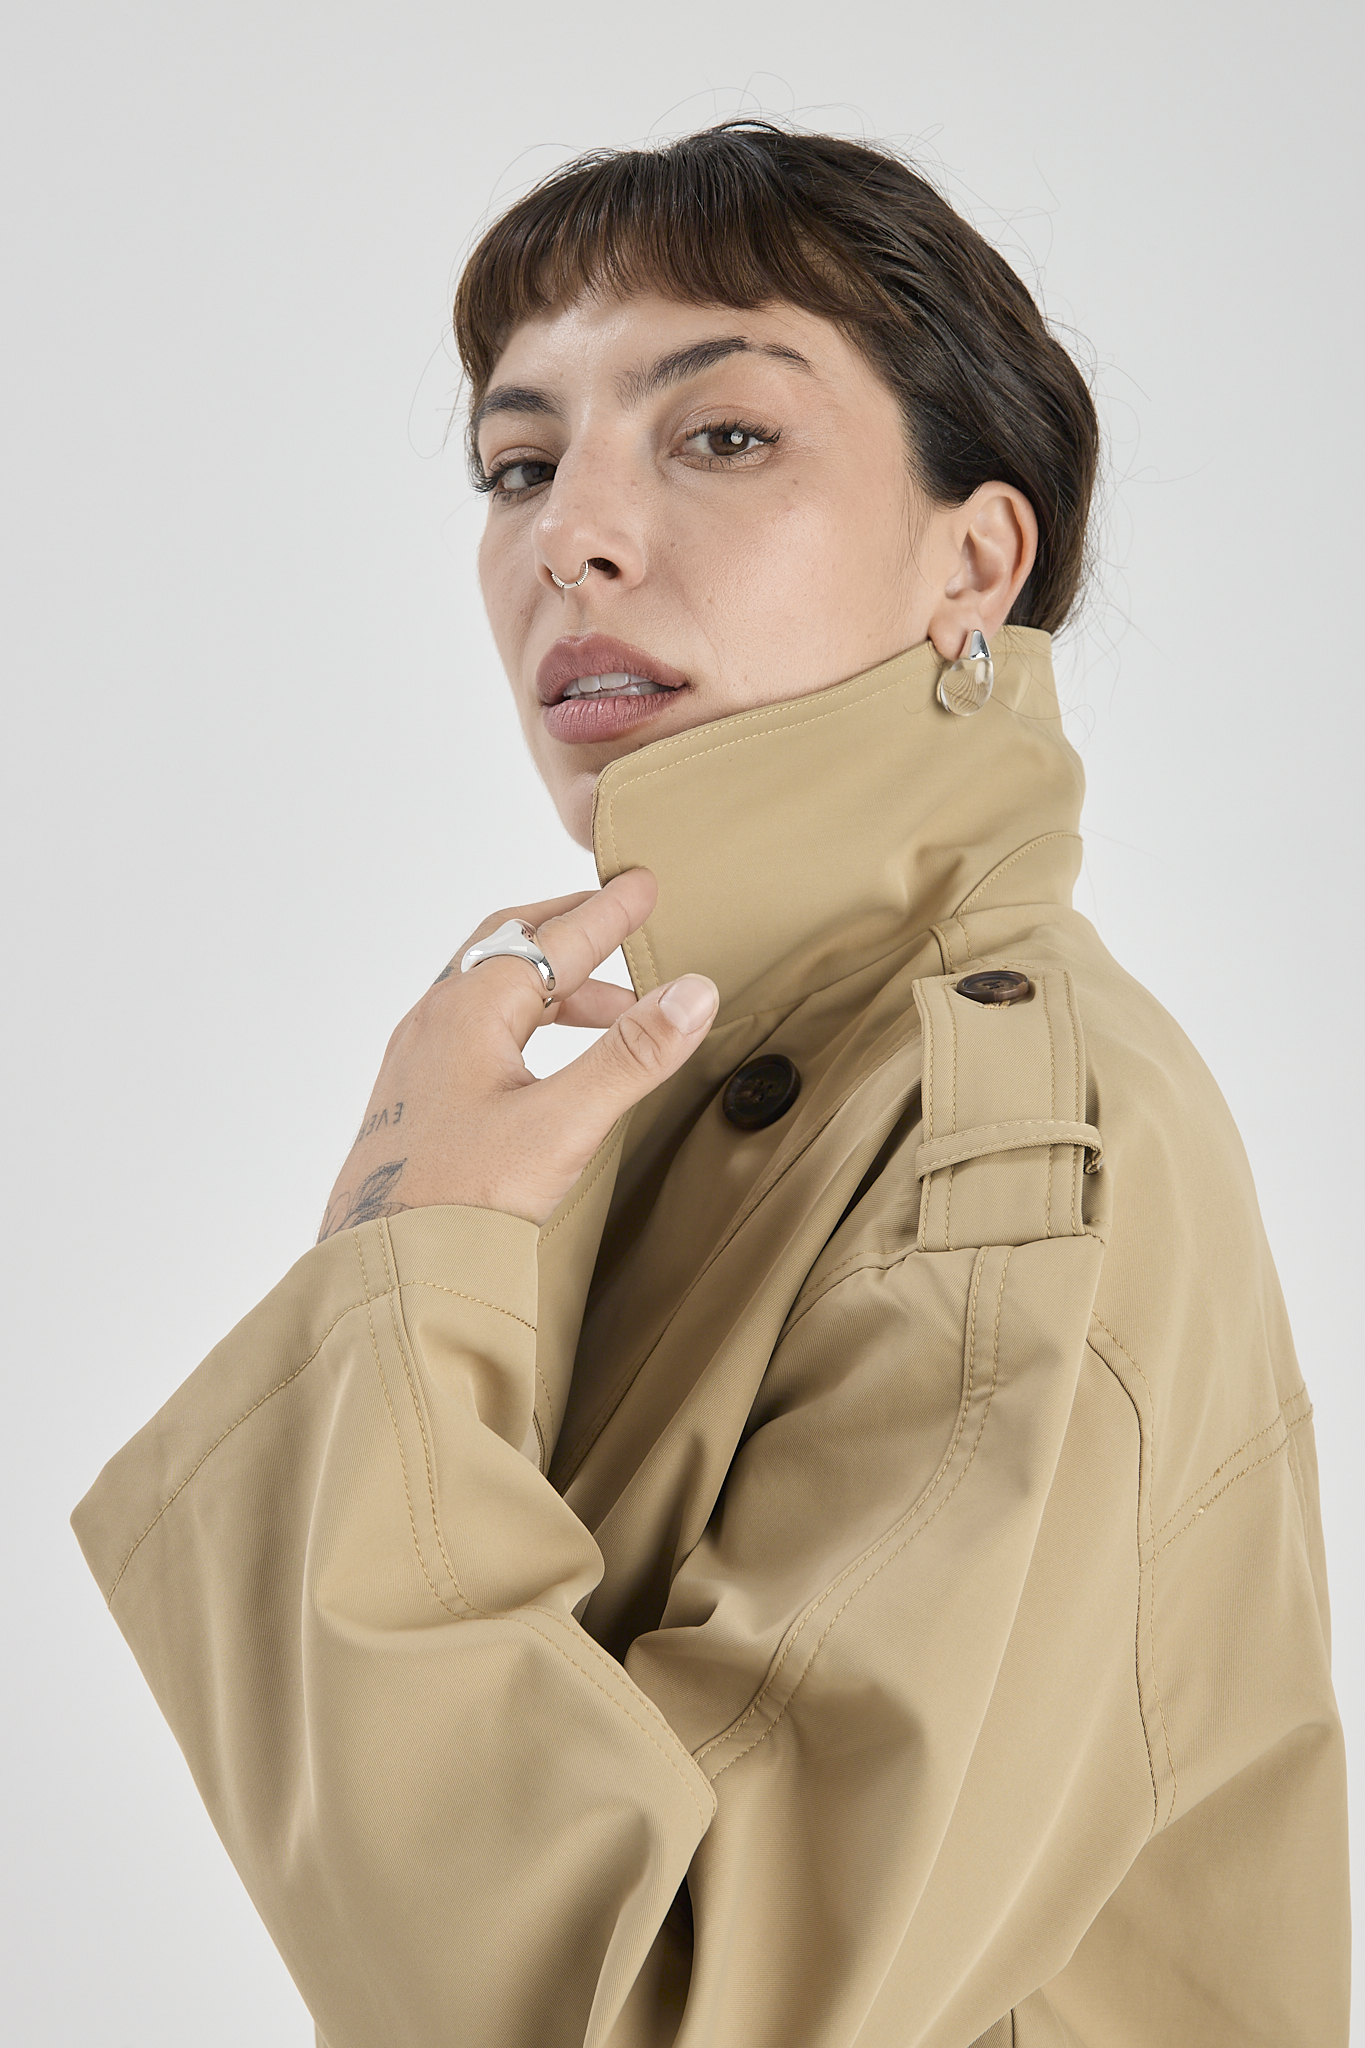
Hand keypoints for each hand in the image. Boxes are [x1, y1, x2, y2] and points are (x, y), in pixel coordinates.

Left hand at [317, 869, 717, 1236]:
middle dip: (573, 929)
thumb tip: (693, 991)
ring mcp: (419, 1058)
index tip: (646, 885)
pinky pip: (477, 1027)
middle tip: (624, 920)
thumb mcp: (562, 1126)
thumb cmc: (458, 1201)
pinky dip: (527, 1018)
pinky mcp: (416, 1096)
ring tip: (614, 1010)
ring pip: (492, 990)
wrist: (379, 1271)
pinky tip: (548, 1061)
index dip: (608, 914)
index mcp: (467, 1011)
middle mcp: (435, 1020)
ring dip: (556, 984)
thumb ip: (630, 1056)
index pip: (553, 940)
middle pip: (510, 945)